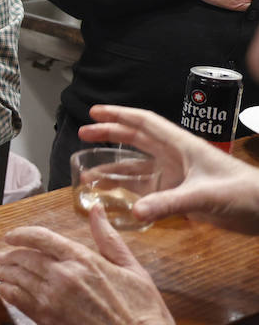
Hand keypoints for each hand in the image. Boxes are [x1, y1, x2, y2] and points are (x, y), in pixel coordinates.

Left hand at [0, 205, 173, 324]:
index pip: (40, 237)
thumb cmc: (142, 309)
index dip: (20, 234)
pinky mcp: (48, 320)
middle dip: (9, 255)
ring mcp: (53, 299)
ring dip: (4, 273)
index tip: (10, 237)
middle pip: (23, 257)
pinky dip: (8, 293)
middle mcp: (63, 275)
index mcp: (82, 259)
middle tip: (1, 257)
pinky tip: (5, 291)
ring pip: (17, 278)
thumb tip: (98, 209)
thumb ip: (109, 238)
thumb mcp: (132, 267)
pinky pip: (18, 301)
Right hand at [80, 104, 258, 233]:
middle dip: (109, 135)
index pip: (145, 123)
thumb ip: (169, 204)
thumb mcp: (204, 195)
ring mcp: (178, 177)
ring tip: (89, 175)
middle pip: (137, 140)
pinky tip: (116, 200)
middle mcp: (176, 158)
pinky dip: (130, 193)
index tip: (94, 112)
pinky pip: (148, 190)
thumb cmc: (243, 193)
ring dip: (115, 168)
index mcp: (182, 146)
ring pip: (139, 167)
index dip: (118, 115)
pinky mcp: (181, 196)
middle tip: (83, 134)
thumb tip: (135, 212)